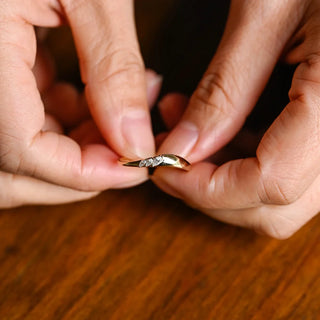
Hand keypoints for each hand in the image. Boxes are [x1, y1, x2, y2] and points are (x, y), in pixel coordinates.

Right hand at [0, 1, 160, 207]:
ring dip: (79, 144)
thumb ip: (113, 69)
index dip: (87, 173)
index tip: (137, 165)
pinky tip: (93, 93)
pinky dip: (65, 119)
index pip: (26, 156)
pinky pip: (24, 121)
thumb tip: (136, 141)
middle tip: (130, 144)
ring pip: (24, 153)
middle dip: (83, 168)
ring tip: (122, 109)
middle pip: (20, 173)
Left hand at [153, 0, 319, 238]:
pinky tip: (211, 128)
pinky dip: (238, 161)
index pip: (271, 184)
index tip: (165, 169)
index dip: (207, 188)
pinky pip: (281, 171)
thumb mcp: (266, 13)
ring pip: (274, 198)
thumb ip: (223, 90)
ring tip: (182, 130)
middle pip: (273, 209)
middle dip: (210, 191)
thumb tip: (180, 148)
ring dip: (219, 176)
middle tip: (171, 155)